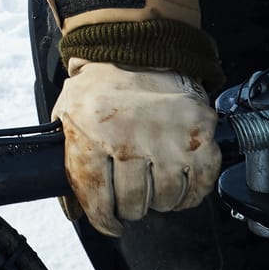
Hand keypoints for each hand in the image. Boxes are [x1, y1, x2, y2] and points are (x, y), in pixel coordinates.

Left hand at [51, 62, 219, 234]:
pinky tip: (179, 188)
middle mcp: (130, 139)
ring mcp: (168, 137)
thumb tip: (74, 211)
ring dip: (158, 201)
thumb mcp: (67, 114)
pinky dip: (190, 194)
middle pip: (133, 203)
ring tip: (152, 189)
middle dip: (129, 209)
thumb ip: (68, 162)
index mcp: (92, 134)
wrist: (138, 45)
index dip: (103, 220)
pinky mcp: (199, 133)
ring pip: (165, 198)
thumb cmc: (101, 84)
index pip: (97, 199)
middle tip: (130, 201)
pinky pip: (200, 184)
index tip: (109, 224)